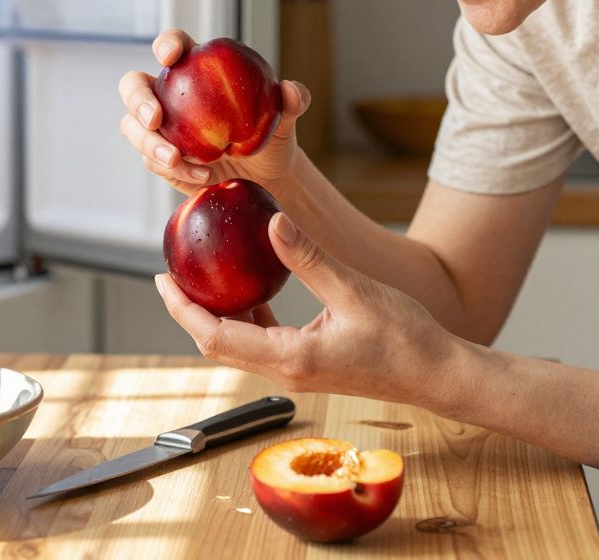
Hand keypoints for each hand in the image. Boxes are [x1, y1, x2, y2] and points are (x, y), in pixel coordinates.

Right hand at [118, 29, 311, 195]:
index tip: (170, 56)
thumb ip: (292, 101)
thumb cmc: (271, 138)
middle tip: (156, 119)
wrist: (265, 178)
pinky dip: (175, 170)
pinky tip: (203, 177)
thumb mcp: (286, 120)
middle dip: (138, 99)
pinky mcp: (159, 159)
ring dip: (149, 143)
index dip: (166, 44)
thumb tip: (291, 91)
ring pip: (132, 127)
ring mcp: (160, 128)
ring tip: (177, 160)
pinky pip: (152, 161)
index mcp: (196, 69)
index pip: (174, 46)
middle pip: (134, 85)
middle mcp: (170, 95)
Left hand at [154, 211, 460, 408]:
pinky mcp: (309, 366)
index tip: (161, 279)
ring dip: (216, 315)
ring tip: (203, 279)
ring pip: (238, 346)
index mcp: (291, 357)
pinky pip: (263, 344)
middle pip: (217, 344)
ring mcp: (297, 372)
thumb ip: (308, 257)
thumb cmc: (405, 338)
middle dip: (188, 310)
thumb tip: (272, 222)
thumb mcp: (354, 290)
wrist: (437, 375)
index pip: (214, 335)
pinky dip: (247, 319)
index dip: (181, 308)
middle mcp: (286, 371)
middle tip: (171, 274)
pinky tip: (253, 292)